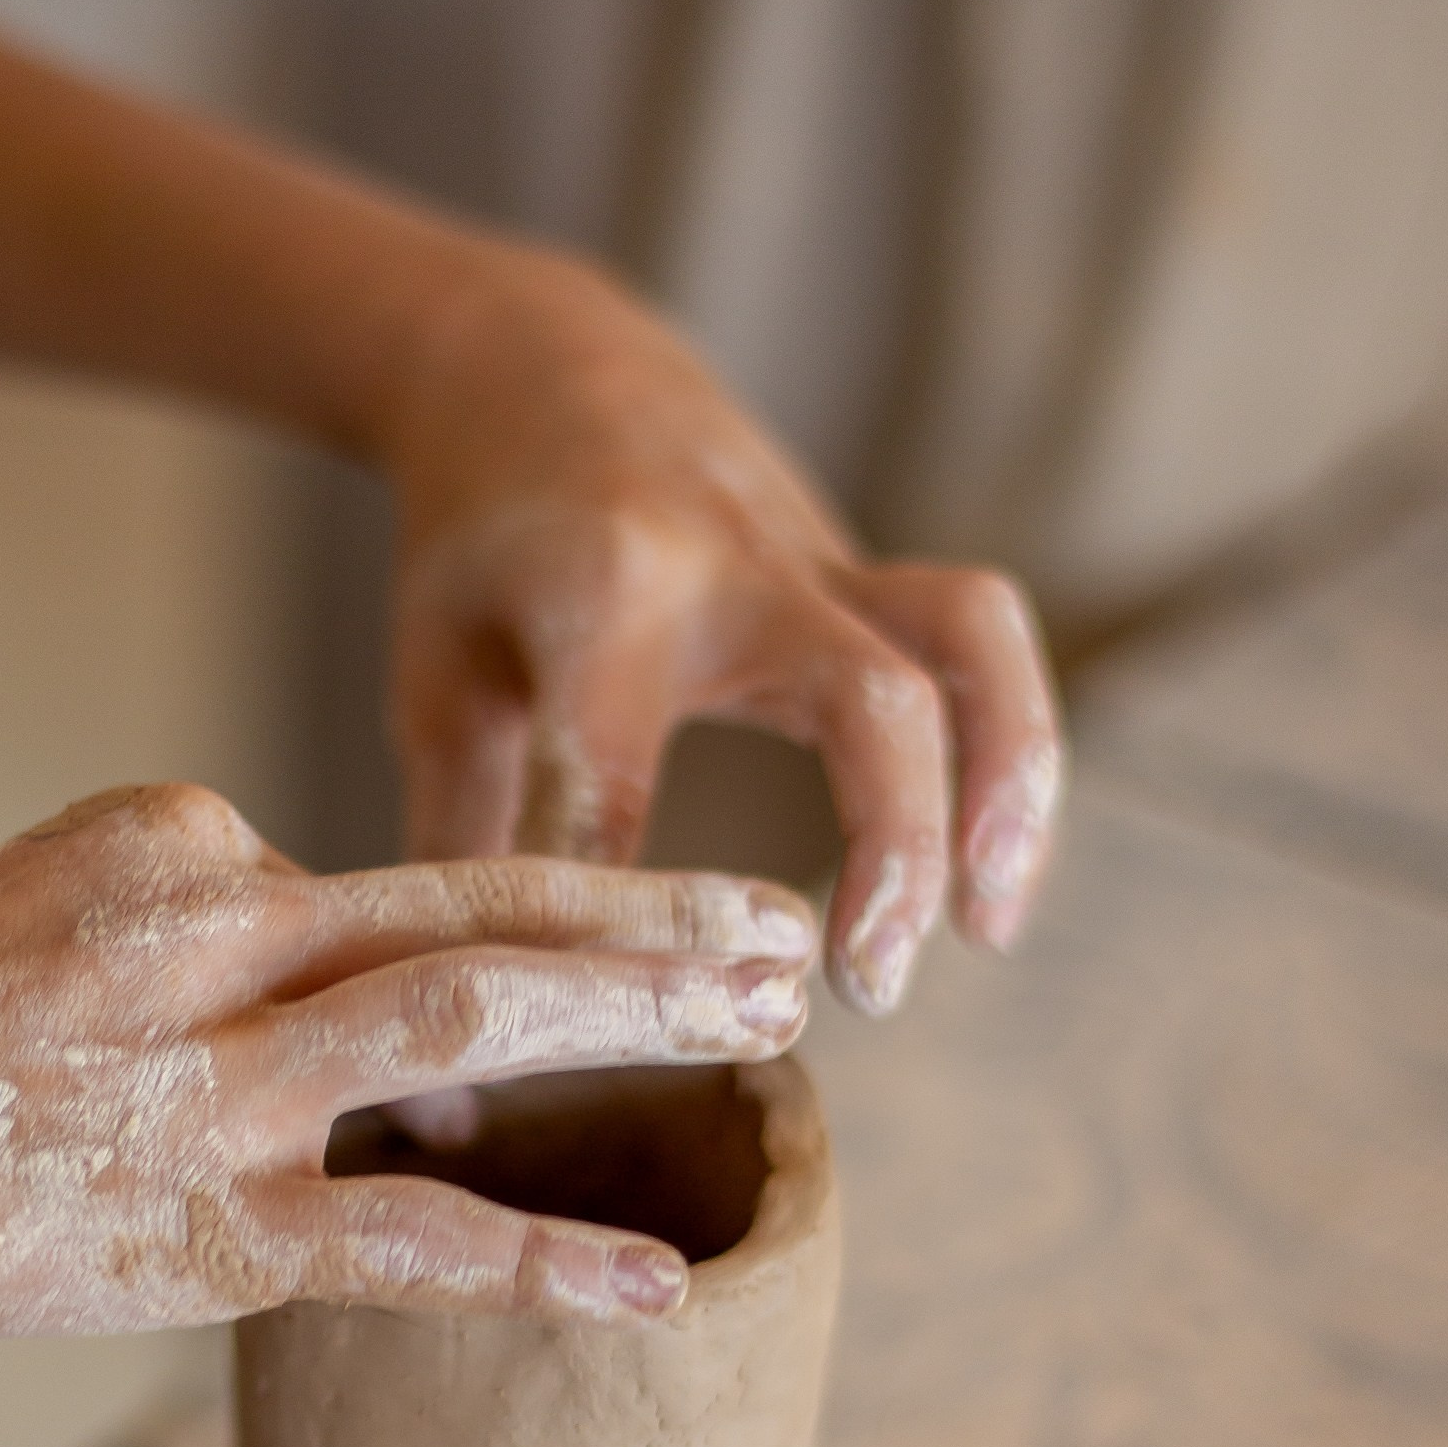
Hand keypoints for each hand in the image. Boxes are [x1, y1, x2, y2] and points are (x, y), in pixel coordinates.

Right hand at [0, 781, 816, 1354]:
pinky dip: (542, 1266)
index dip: (445, 931)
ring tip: (775, 1022)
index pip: (355, 881)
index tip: (526, 962)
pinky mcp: (205, 1228)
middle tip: (781, 931)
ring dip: (636, 1017)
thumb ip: (126, 912)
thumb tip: (221, 925)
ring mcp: (220, 1085)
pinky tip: (656, 1292)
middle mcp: (218, 939)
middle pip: (474, 908)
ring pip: (472, 1025)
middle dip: (647, 920)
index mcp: (169, 850)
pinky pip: (407, 1244)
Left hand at [377, 256, 1062, 1017]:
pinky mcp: (868, 568)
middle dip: (889, 848)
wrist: (542, 368)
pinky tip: (992, 875)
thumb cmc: (482, 554)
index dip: (621, 931)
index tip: (618, 1048)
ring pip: (970, 640)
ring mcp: (819, 554)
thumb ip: (458, 855)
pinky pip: (978, 645)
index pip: (619, 782)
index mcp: (596, 592)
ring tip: (992, 929)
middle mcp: (731, 564)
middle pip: (865, 696)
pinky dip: (1009, 753)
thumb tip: (438, 1078)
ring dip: (1007, 781)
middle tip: (866, 991)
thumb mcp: (442, 683)